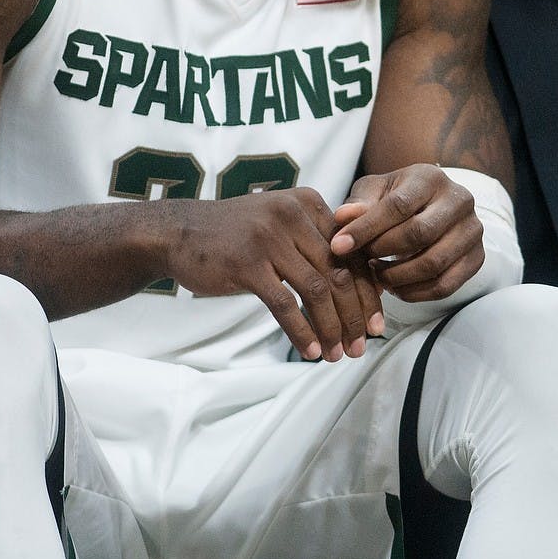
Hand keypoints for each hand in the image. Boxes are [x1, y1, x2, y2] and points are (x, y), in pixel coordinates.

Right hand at [165, 188, 382, 362]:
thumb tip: (363, 286)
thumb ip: (318, 244)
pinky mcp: (247, 263)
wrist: (179, 231)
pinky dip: (301, 331)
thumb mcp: (283, 225)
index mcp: (309, 204)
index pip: (352, 252)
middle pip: (340, 272)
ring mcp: (270, 238)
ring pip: (317, 290)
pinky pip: (285, 304)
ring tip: (337, 354)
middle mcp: (294, 215)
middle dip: (356, 314)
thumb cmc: (239, 235)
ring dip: (332, 328)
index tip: (378, 322)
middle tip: (363, 345)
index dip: (369, 291)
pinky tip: (309, 351)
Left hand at [329, 164, 484, 302]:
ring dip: (398, 276)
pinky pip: (445, 286)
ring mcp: (472, 230)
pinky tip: (396, 287)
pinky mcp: (477, 257)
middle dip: (383, 252)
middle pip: (419, 234)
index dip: (366, 228)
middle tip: (363, 261)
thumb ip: (359, 204)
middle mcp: (459, 200)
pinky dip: (415, 293)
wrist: (433, 208)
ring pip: (433, 264)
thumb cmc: (397, 199)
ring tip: (377, 273)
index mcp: (430, 178)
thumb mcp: (375, 192)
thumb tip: (343, 218)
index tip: (338, 246)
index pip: (398, 205)